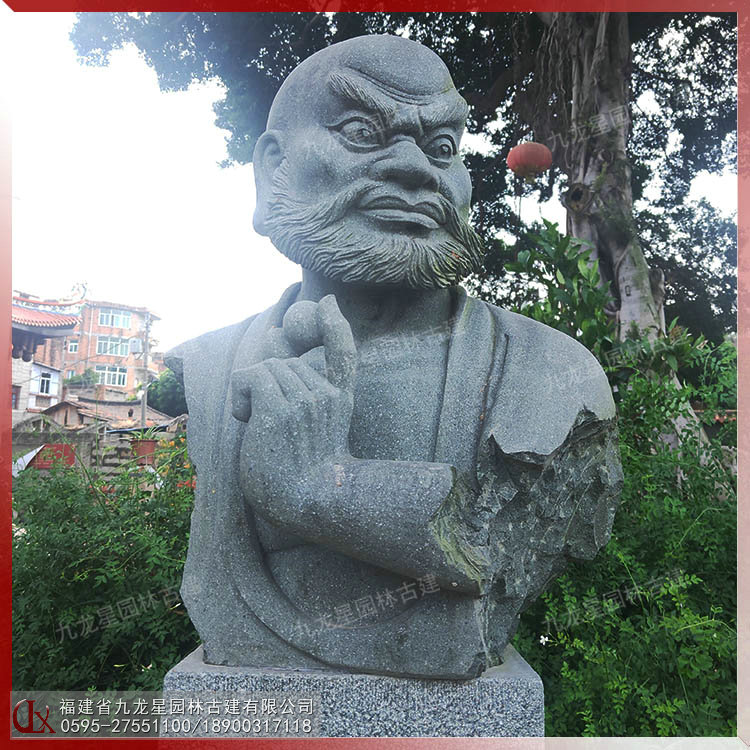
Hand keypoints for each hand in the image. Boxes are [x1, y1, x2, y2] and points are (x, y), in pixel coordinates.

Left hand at [231, 295, 356, 522]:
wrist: (306, 503)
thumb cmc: (301, 471)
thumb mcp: (305, 425)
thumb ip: (292, 384)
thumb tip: (273, 332)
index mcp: (339, 399)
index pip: (343, 352)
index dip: (333, 325)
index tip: (326, 303)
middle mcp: (326, 394)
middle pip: (284, 361)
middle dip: (266, 384)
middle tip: (269, 422)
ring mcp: (306, 400)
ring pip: (266, 367)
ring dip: (252, 393)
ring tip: (260, 425)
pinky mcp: (280, 409)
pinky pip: (250, 376)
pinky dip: (240, 395)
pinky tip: (248, 419)